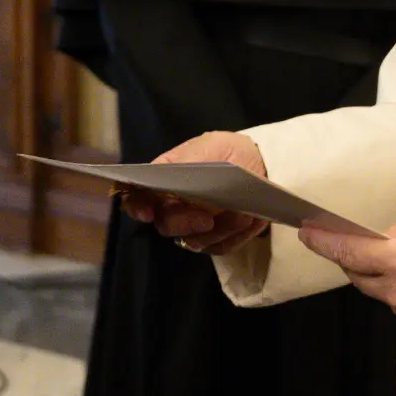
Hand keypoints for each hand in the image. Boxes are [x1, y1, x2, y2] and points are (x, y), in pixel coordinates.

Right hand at [119, 131, 270, 254]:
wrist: (259, 163)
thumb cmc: (227, 152)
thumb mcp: (207, 148)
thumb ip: (186, 165)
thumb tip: (170, 183)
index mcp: (163, 181)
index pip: (136, 197)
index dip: (136, 206)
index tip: (147, 213)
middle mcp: (173, 208)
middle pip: (166, 225)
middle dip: (184, 223)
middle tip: (207, 218)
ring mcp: (194, 227)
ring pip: (196, 241)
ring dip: (221, 228)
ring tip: (242, 212)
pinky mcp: (216, 240)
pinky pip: (221, 247)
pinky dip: (237, 234)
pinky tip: (251, 220)